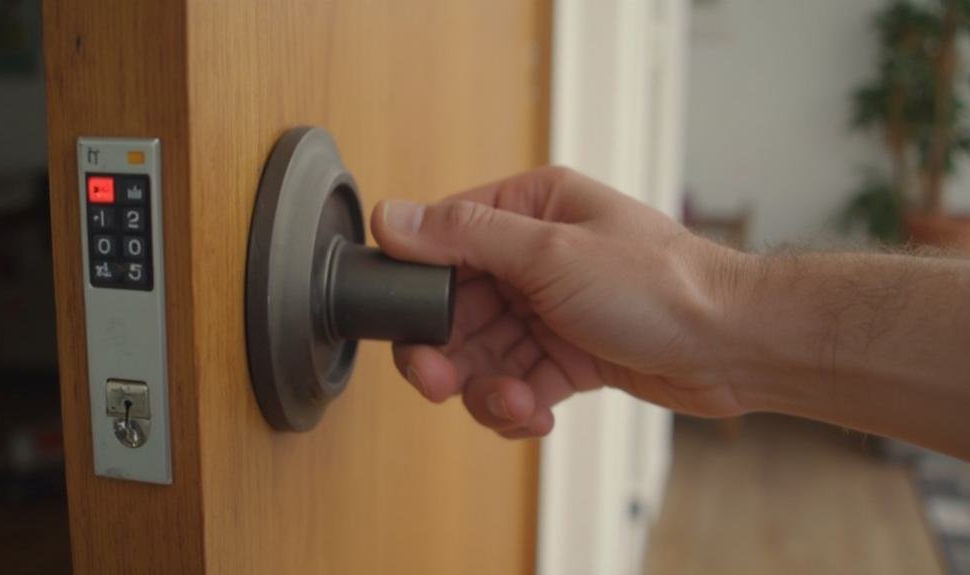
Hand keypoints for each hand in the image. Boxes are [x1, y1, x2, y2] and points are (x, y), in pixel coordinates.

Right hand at [371, 167, 744, 438]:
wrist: (733, 345)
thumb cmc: (657, 285)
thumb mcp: (550, 253)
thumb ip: (465, 238)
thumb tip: (391, 217)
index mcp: (528, 209)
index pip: (443, 241)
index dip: (417, 289)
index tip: (406, 328)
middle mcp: (533, 256)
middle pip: (456, 308)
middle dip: (447, 354)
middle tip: (441, 384)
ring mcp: (548, 308)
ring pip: (482, 355)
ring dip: (486, 389)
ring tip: (517, 405)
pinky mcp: (565, 353)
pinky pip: (515, 383)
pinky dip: (516, 405)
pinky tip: (537, 414)